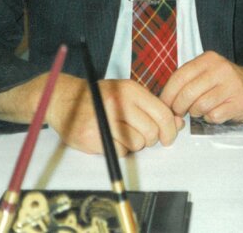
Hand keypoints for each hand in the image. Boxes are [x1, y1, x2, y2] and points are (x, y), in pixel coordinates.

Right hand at [45, 75, 182, 154]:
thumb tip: (178, 123)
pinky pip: (120, 151)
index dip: (169, 130)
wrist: (64, 98)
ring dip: (133, 144)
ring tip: (121, 134)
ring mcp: (104, 119)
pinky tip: (110, 139)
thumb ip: (152, 108)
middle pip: (151, 132)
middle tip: (140, 136)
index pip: (162, 113)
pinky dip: (119, 150)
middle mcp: (118, 102)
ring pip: (137, 143)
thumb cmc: (100, 97)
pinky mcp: (92, 136)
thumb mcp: (126, 95)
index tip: (168, 137)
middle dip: (150, 139)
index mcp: (130, 89)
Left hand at [159, 51, 242, 123]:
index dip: (168, 94)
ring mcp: (232, 85)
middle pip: (188, 93)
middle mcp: (221, 69)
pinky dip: (210, 118)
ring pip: (200, 106)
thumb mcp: (205, 72)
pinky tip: (214, 112)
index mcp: (208, 59)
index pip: (180, 76)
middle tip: (180, 112)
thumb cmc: (222, 82)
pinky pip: (214, 116)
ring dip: (196, 112)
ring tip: (200, 110)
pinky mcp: (240, 101)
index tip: (165, 105)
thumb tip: (165, 102)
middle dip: (179, 107)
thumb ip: (186, 82)